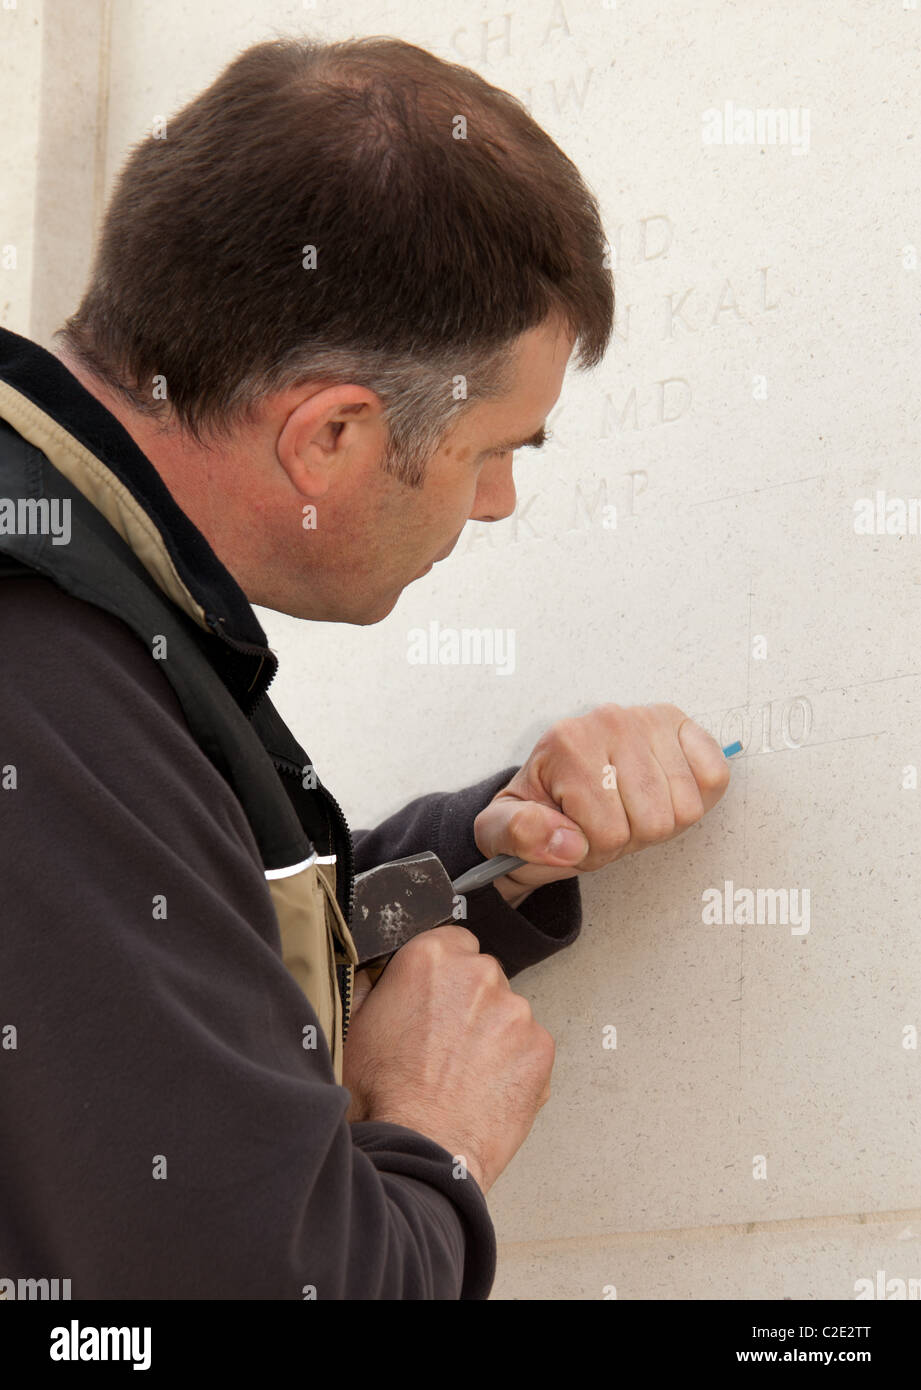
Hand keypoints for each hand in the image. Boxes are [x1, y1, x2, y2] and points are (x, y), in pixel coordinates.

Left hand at [474, 703, 731, 899]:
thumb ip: (520, 834)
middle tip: (605, 822)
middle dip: (629, 838)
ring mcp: (649, 719)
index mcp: (566, 743)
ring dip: (661, 823)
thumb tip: (567, 842)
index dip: (595, 850)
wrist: (558, 787)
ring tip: (629, 810)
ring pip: (686, 807)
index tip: (575, 835)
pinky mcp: (681, 725)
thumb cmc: (536, 809)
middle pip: (654, 822)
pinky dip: (695, 797)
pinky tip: (664, 793)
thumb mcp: (502, 829)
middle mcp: (609, 720)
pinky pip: (714, 776)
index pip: (608, 831)